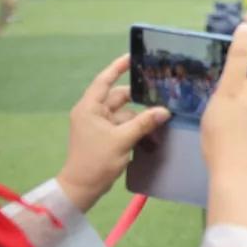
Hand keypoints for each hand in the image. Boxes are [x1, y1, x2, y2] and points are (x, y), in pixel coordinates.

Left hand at [57, 55, 171, 211]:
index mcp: (90, 108)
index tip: (133, 57)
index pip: (104, 81)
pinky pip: (124, 126)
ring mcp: (99, 126)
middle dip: (138, 98)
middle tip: (160, 92)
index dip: (118, 67)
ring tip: (161, 117)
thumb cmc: (96, 161)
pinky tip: (152, 132)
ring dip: (140, 117)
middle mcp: (93, 113)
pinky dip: (136, 128)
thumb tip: (164, 110)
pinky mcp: (105, 137)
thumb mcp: (122, 140)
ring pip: (124, 113)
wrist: (81, 188)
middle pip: (119, 98)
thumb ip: (143, 123)